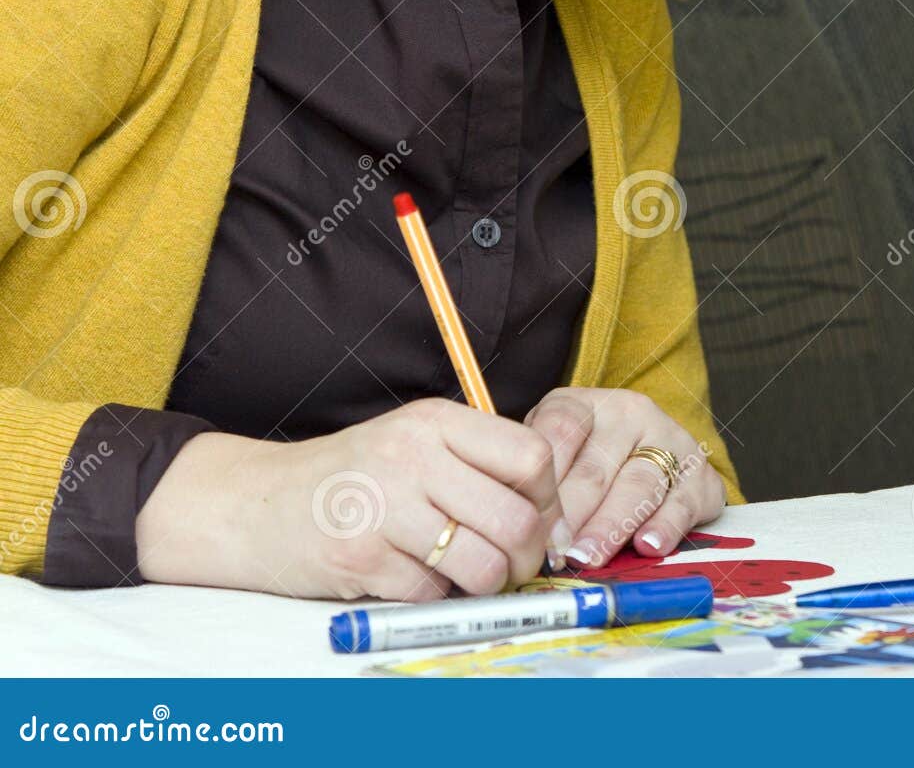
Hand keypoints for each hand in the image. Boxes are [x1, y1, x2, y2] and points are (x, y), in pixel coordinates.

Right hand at [135, 397, 585, 600]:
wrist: (259, 503)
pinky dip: (433, 596)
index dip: (549, 497)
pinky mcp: (359, 558)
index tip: (541, 518)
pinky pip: (431, 592)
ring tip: (473, 576)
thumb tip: (551, 513)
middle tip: (518, 565)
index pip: (532, 456)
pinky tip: (415, 578)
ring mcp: (384, 507)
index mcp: (436, 421)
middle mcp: (413, 456)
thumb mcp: (415, 441)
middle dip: (528, 556)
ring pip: (482, 564)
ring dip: (488, 583)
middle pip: (516, 519)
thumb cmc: (355, 476)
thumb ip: (476, 462)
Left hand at [522, 387, 725, 568]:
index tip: (527, 520)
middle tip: (554, 551)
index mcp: (585, 404)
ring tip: (590, 556)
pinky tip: (648, 545)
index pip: (560, 431)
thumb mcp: (553, 450)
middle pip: (596, 467)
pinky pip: (684, 502)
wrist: (651, 449)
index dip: (542, 479)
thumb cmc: (587, 458)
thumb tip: (508, 523)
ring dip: (612, 526)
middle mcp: (631, 414)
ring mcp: (670, 441)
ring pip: (639, 486)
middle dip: (572, 515)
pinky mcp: (700, 474)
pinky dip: (667, 526)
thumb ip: (533, 477)